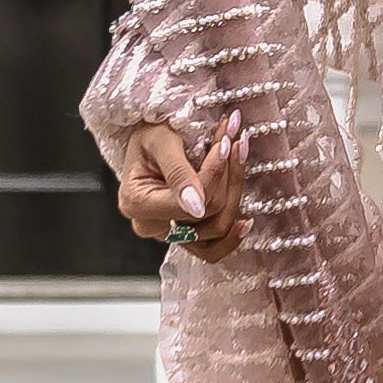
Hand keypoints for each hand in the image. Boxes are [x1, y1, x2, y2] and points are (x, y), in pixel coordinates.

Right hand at [114, 115, 244, 259]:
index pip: (192, 202)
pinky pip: (212, 248)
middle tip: (232, 141)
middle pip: (209, 216)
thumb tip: (197, 206)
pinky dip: (232, 235)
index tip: (226, 143)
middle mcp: (150, 226)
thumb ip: (178, 172)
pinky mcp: (184, 236)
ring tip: (237, 157)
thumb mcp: (160, 140)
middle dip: (227, 177)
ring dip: (234, 191)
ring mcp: (169, 234)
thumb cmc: (149, 134)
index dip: (215, 174)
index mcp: (137, 203)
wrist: (149, 138)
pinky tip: (245, 220)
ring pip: (218, 228)